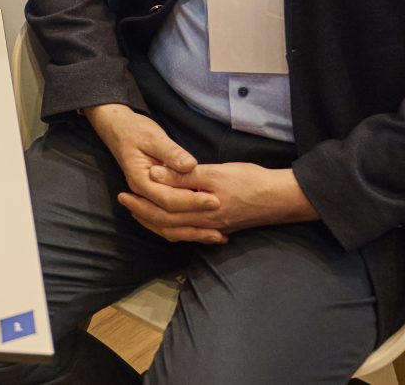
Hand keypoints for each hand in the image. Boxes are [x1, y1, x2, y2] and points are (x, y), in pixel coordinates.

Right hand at [83, 103, 221, 241]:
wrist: (119, 130)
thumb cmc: (136, 131)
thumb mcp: (154, 137)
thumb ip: (171, 152)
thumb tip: (190, 166)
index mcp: (140, 180)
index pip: (168, 199)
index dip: (192, 201)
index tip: (215, 200)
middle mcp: (141, 195)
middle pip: (167, 218)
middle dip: (195, 219)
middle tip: (221, 217)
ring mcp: (146, 199)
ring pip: (167, 226)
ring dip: (192, 233)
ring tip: (218, 236)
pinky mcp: (153, 200)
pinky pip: (167, 222)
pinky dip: (185, 230)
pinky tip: (204, 232)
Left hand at [131, 162, 318, 241]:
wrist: (280, 198)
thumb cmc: (249, 182)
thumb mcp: (214, 173)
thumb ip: (184, 176)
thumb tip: (154, 175)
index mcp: (200, 211)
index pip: (161, 211)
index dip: (141, 203)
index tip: (124, 193)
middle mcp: (204, 225)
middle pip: (166, 225)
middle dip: (143, 214)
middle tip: (125, 202)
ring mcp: (213, 229)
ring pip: (177, 231)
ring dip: (157, 222)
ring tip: (142, 213)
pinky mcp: (221, 227)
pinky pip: (191, 231)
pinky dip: (176, 227)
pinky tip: (172, 223)